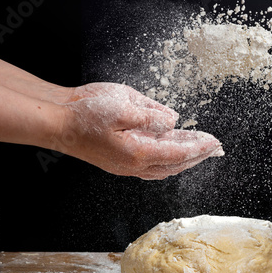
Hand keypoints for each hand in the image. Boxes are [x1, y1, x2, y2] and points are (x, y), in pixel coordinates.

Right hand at [58, 83, 223, 179]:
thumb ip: (151, 116)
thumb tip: (172, 121)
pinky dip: (167, 158)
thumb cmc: (84, 112)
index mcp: (138, 152)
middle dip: (197, 156)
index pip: (179, 153)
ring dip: (183, 159)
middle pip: (175, 165)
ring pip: (164, 167)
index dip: (199, 148)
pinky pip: (151, 165)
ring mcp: (126, 166)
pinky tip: (171, 148)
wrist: (56, 122)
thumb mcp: (122, 106)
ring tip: (199, 148)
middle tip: (214, 148)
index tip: (215, 143)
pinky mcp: (119, 161)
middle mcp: (134, 165)